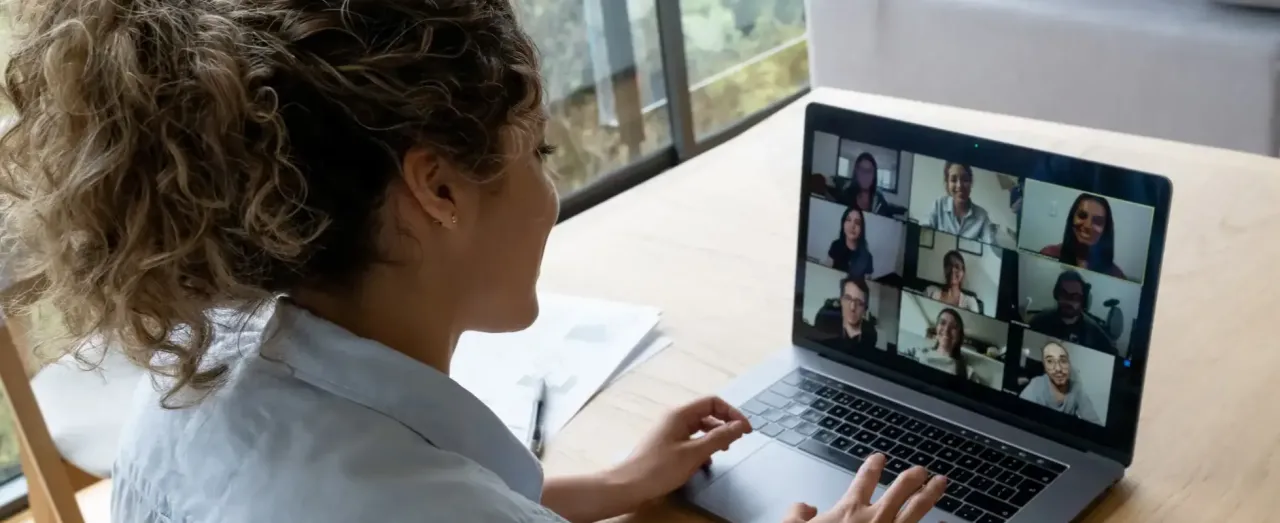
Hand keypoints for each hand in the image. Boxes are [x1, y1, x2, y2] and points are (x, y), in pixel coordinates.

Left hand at [608, 396, 751, 505]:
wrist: (629, 485)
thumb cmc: (660, 468)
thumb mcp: (694, 453)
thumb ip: (719, 438)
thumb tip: (740, 426)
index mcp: (680, 414)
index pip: (712, 402)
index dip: (731, 414)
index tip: (745, 430)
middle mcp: (674, 418)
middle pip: (706, 414)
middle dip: (724, 425)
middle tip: (737, 441)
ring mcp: (669, 431)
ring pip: (699, 428)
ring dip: (714, 437)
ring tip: (724, 452)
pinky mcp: (667, 445)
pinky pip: (690, 440)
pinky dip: (702, 447)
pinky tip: (705, 462)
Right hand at [782, 454, 945, 522]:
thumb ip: (796, 514)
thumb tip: (804, 506)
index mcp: (850, 510)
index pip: (865, 479)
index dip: (873, 466)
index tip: (880, 458)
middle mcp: (876, 518)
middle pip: (900, 489)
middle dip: (912, 477)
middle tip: (920, 471)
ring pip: (918, 507)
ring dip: (931, 493)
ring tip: (940, 482)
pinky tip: (945, 521)